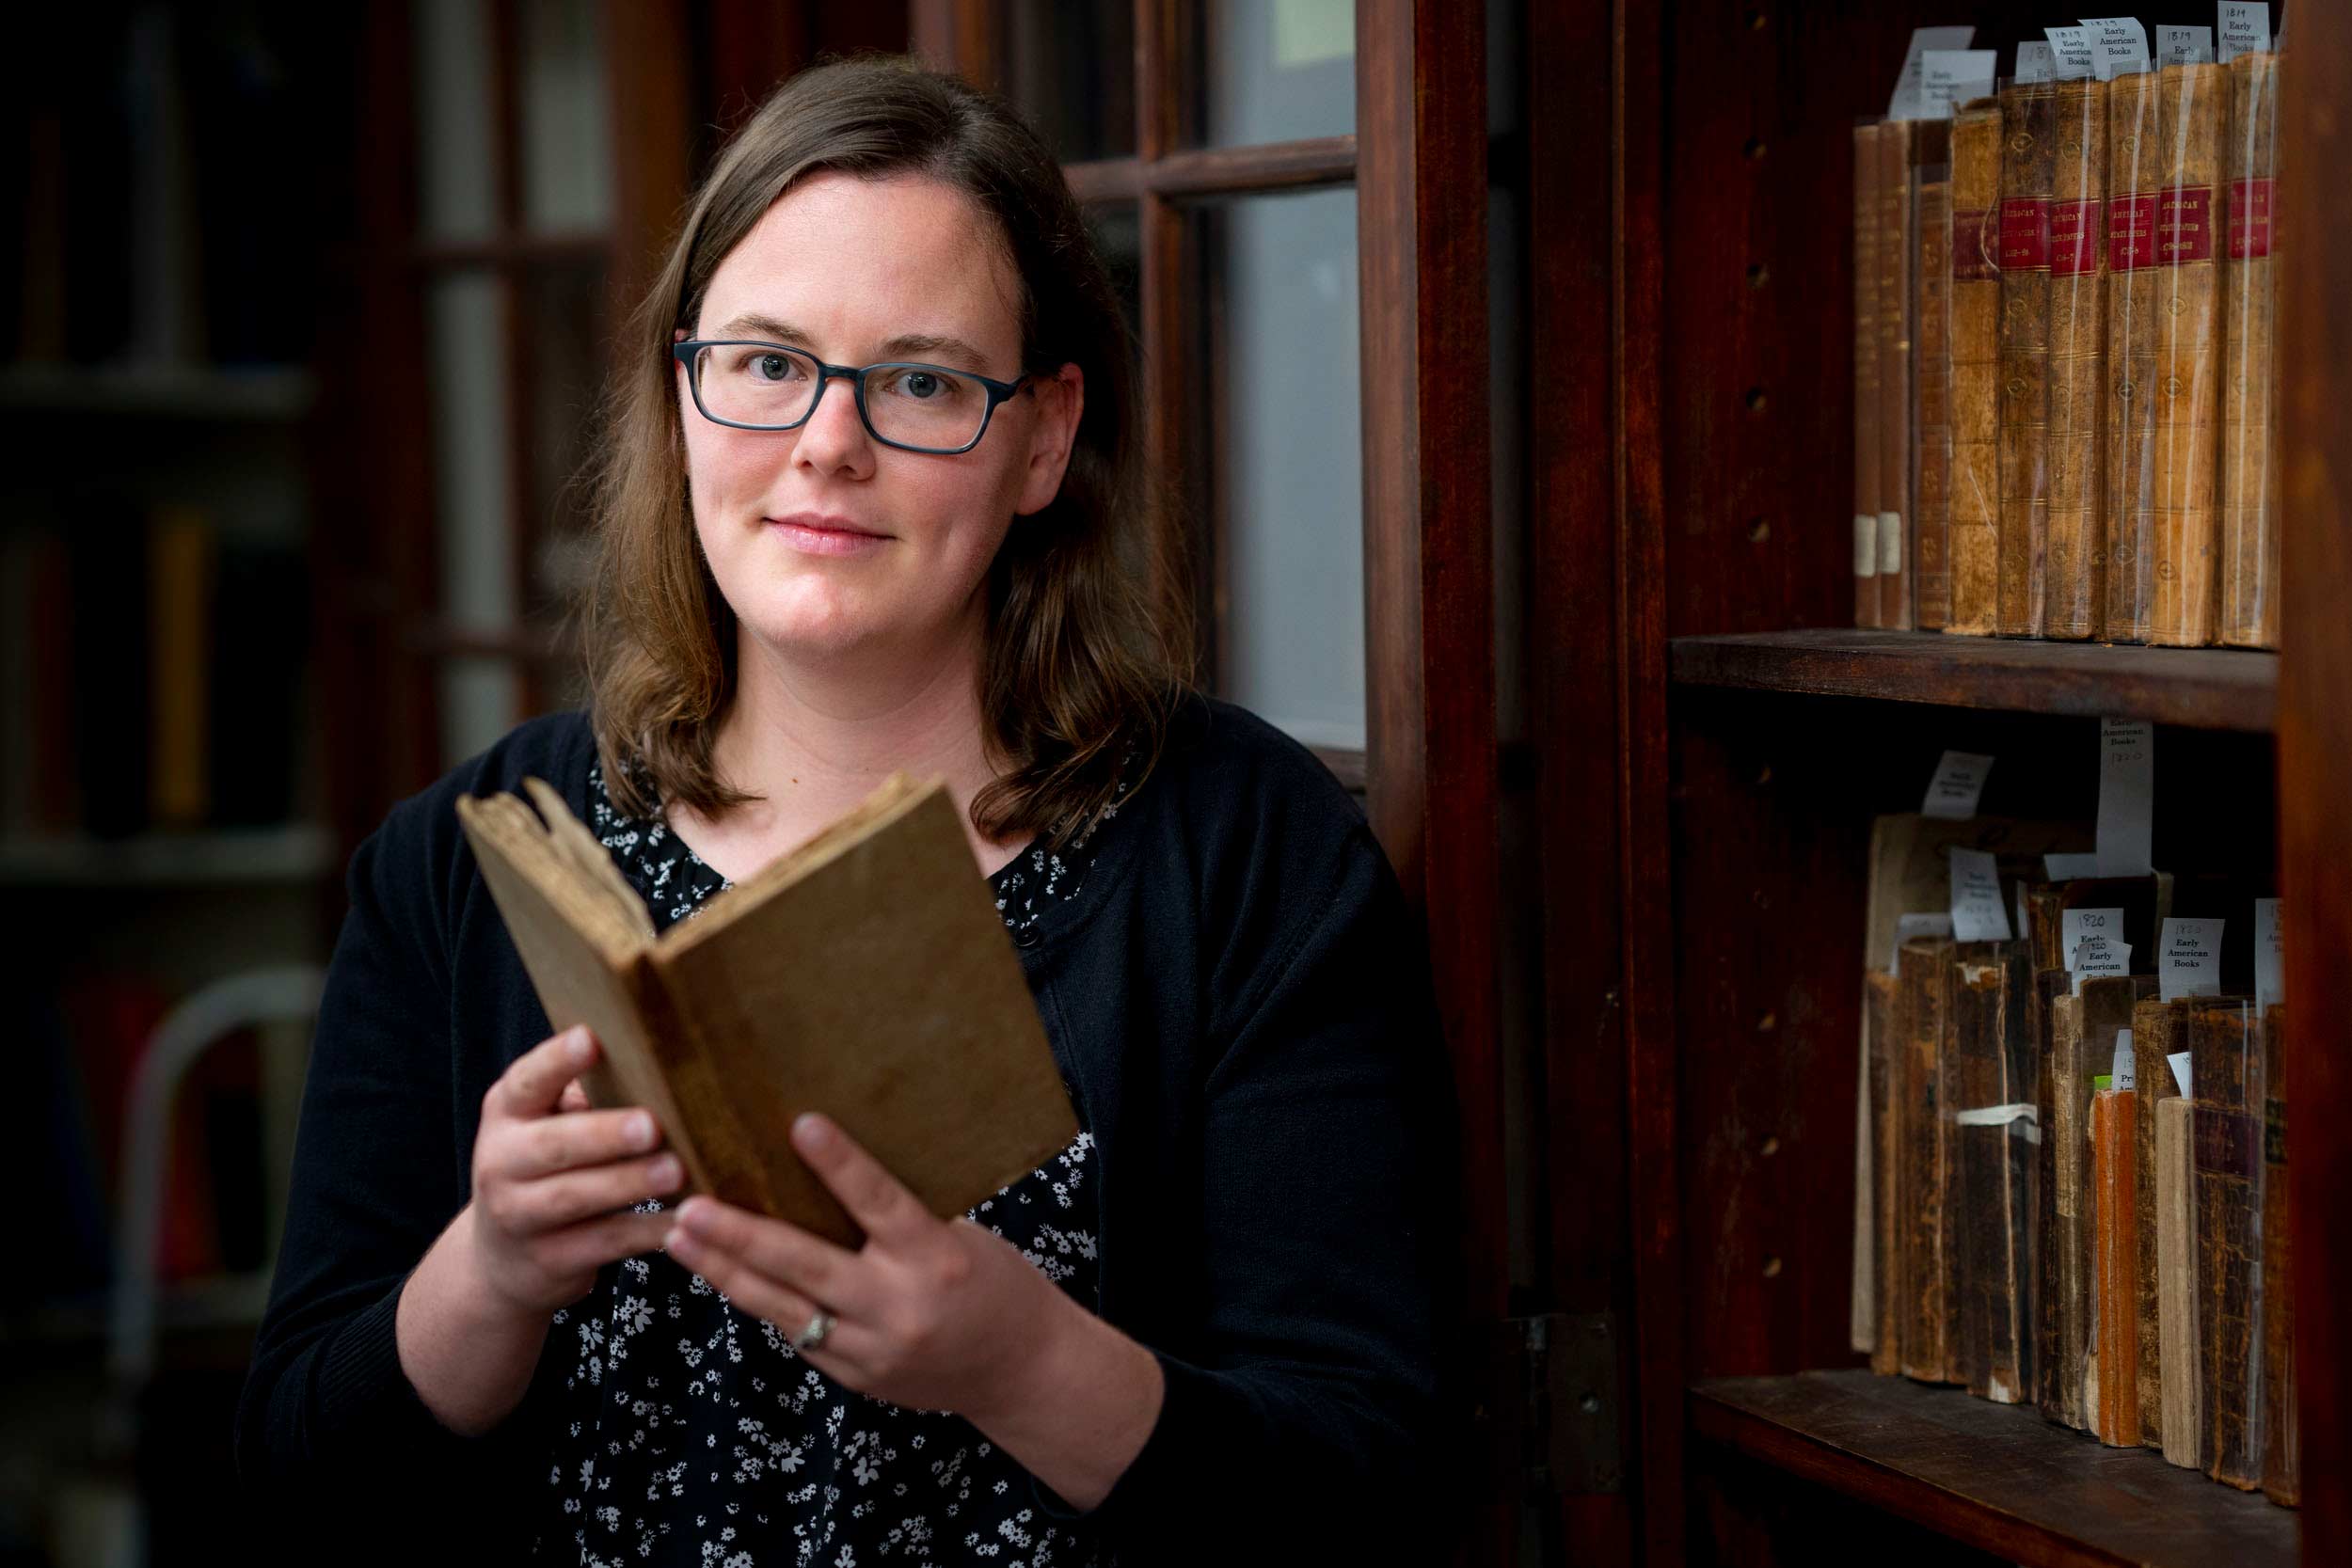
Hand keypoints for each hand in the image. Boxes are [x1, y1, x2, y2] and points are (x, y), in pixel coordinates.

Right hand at [462, 1025, 684, 1316]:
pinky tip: (680, 1221)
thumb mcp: (546, 1125)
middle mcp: (501, 1162)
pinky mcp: (548, 1260)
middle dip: (604, 1134)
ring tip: (676, 1171)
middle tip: (652, 1125)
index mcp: (507, 1114)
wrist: (502, 1260)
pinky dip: (644, 1232)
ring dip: (628, 1183)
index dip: (557, 1061)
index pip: (527, 1082)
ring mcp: (519, 1216)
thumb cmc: (545, 1168)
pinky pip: (602, 1243)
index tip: (591, 1039)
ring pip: (575, 1197)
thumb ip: (586, 1097)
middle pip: (553, 1145)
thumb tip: (661, 1061)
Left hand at [660, 1113, 1072, 1421]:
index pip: (879, 1202)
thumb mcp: (958, 1237)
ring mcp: (873, 1350)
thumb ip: (897, 1222)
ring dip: (725, 1271)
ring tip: (679, 1238)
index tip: (800, 1124)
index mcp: (937, 1257)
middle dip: (738, 1235)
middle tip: (689, 1205)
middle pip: (805, 1265)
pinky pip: (798, 1335)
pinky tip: (724, 1273)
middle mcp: (899, 1306)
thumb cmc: (994, 1284)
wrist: (1022, 1370)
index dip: (840, 1164)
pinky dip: (761, 1301)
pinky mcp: (856, 1377)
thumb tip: (826, 1178)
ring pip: (782, 1307)